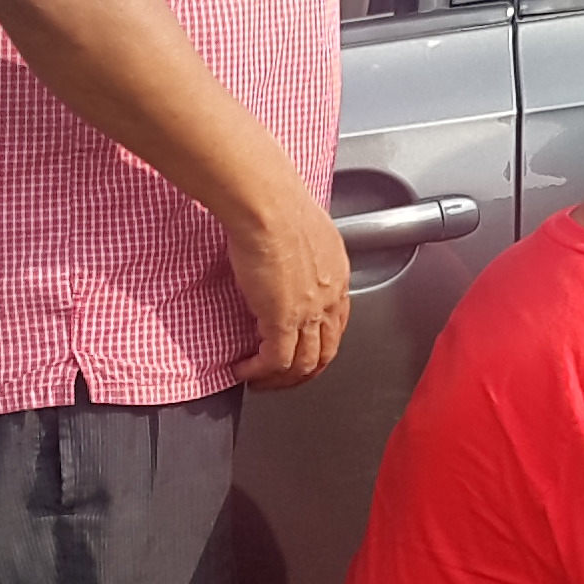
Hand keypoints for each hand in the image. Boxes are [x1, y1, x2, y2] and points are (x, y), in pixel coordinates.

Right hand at [227, 201, 350, 390]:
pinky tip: (246, 370)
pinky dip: (261, 372)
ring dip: (283, 379)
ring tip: (263, 380)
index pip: (337, 321)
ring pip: (305, 363)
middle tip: (285, 377)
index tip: (302, 346)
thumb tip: (283, 253)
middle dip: (305, 371)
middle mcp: (330, 296)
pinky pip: (277, 361)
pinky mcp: (283, 320)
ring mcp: (309, 312)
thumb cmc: (277, 204)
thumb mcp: (300, 228)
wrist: (267, 206)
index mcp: (336, 273)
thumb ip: (298, 250)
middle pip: (326, 350)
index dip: (319, 340)